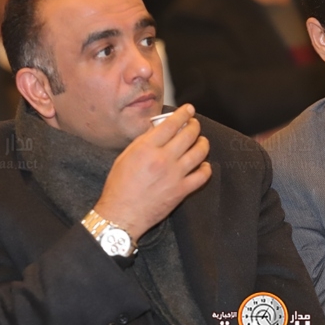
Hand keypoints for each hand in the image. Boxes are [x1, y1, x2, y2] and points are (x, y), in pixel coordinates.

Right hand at [92, 104, 210, 239]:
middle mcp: (162, 159)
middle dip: (195, 125)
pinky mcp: (181, 191)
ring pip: (199, 153)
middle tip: (195, 124)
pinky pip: (202, 176)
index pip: (170, 124)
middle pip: (188, 135)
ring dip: (203, 143)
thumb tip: (158, 130)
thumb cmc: (119, 187)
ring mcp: (174, 175)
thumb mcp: (125, 157)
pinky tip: (204, 165)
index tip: (188, 110)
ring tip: (202, 141)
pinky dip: (206, 168)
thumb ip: (143, 142)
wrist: (121, 215)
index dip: (183, 114)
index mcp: (146, 148)